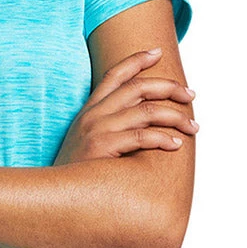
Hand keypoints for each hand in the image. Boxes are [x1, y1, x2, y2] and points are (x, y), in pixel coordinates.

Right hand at [54, 47, 197, 164]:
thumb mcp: (87, 142)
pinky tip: (176, 144)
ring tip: (192, 126)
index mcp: (89, 110)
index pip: (114, 75)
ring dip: (175, 117)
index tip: (158, 52)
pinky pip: (141, 136)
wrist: (54, 196)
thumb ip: (110, 128)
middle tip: (190, 94)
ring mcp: (96, 129)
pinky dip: (163, 139)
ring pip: (146, 111)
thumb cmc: (78, 174)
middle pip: (137, 88)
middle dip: (169, 87)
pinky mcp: (101, 147)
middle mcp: (93, 115)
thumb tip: (144, 121)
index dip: (137, 60)